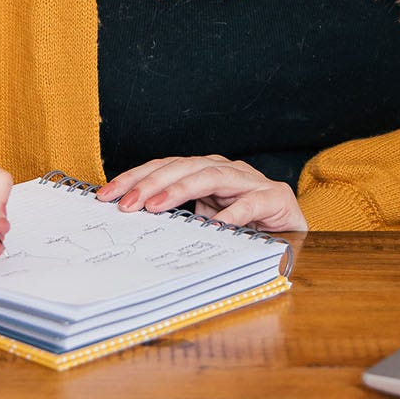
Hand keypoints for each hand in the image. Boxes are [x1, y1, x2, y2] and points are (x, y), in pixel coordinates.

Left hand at [97, 156, 306, 233]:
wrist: (294, 231)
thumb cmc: (246, 225)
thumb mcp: (205, 219)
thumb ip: (179, 215)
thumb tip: (134, 220)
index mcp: (206, 171)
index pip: (164, 167)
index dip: (135, 178)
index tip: (105, 195)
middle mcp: (226, 170)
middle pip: (182, 167)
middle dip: (150, 183)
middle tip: (125, 203)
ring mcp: (251, 182)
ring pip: (211, 176)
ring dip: (180, 189)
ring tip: (156, 205)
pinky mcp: (275, 198)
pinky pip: (251, 203)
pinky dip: (233, 213)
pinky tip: (215, 224)